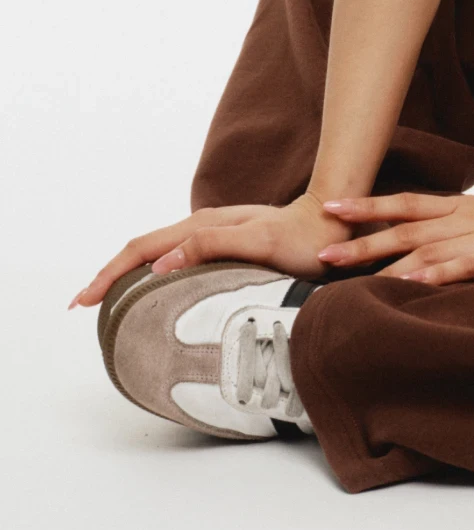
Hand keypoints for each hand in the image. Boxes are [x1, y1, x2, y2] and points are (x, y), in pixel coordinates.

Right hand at [68, 193, 376, 309]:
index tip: (84, 300)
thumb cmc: (302, 240)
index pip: (143, 247)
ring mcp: (213, 234)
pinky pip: (175, 258)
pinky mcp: (223, 245)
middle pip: (143, 247)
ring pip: (157, 251)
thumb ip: (214, 246)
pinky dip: (151, 273)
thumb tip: (161, 263)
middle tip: (82, 304)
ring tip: (106, 301)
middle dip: (109, 274)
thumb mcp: (260, 244)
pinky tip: (152, 291)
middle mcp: (204, 226)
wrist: (334, 226)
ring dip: (126, 272)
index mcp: (204, 226)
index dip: (110, 273)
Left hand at [315, 190, 473, 284]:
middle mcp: (468, 215)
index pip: (405, 202)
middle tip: (325, 254)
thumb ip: (438, 238)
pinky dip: (434, 274)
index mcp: (459, 206)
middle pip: (406, 227)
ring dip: (388, 265)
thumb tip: (387, 255)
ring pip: (428, 248)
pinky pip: (463, 265)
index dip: (366, 205)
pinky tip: (409, 284)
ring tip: (355, 280)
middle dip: (363, 241)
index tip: (329, 208)